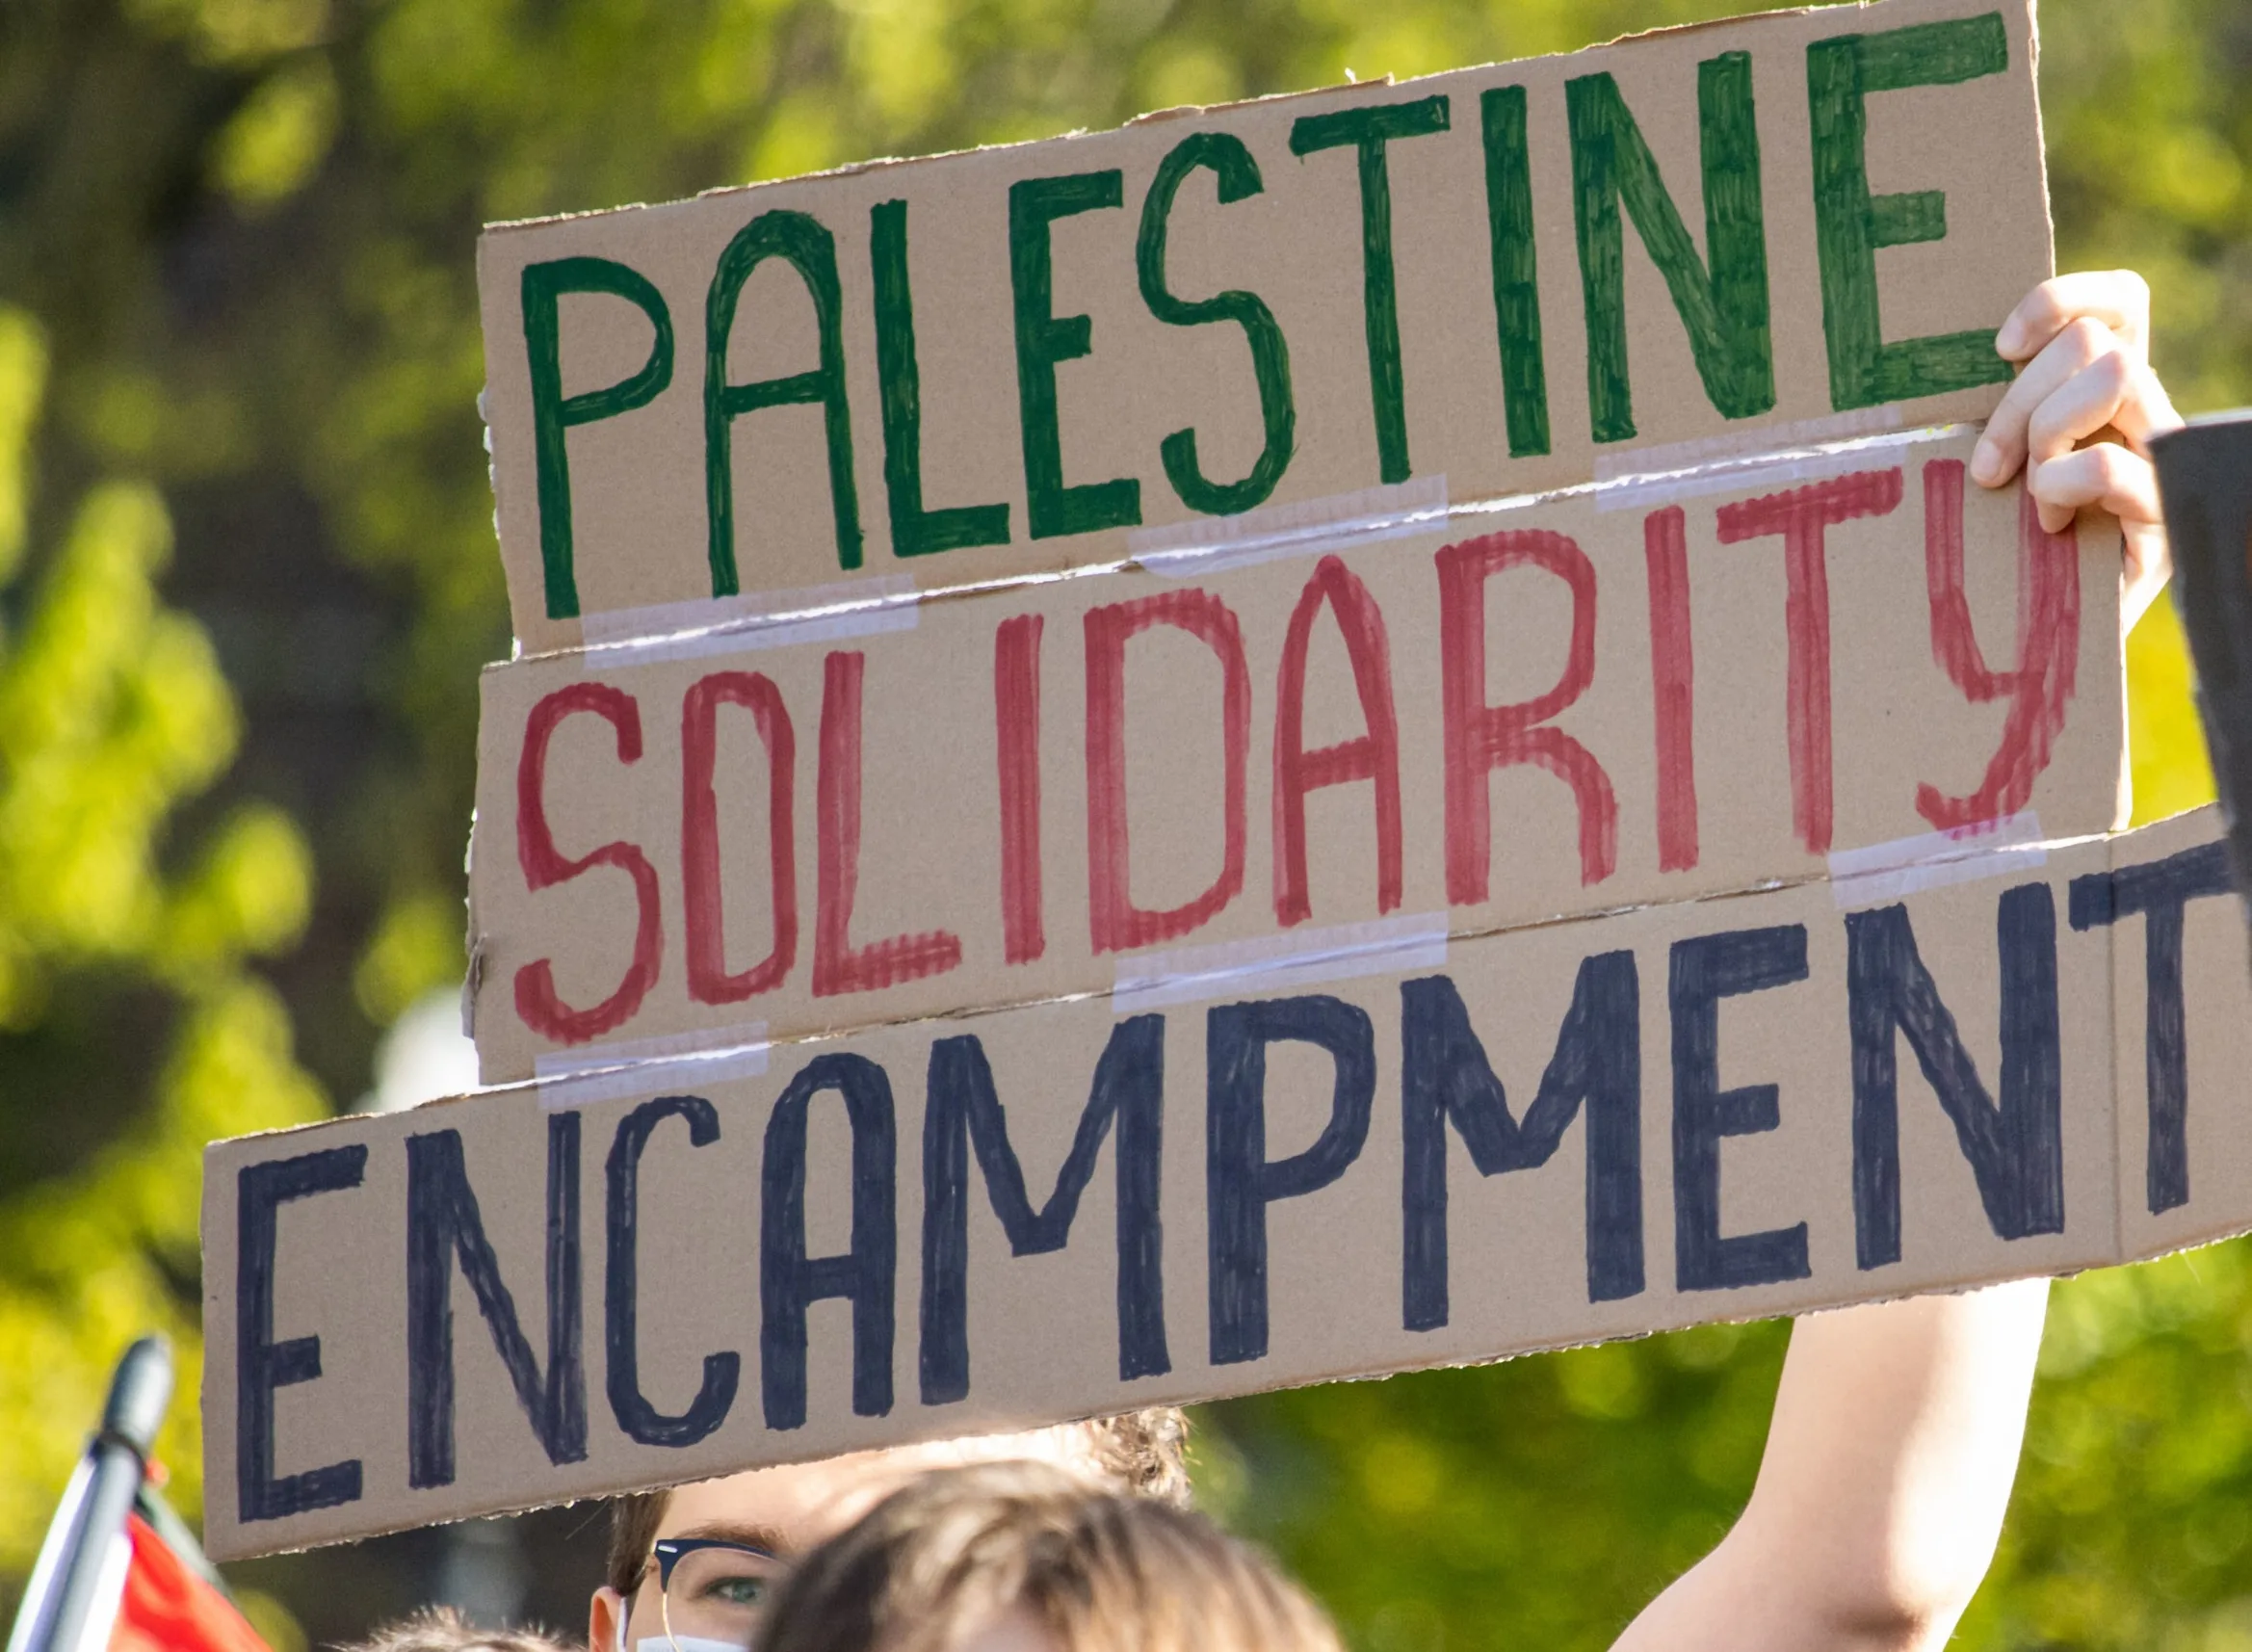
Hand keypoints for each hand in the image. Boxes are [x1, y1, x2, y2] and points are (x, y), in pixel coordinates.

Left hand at [1970, 271, 2183, 631]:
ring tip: (2026, 492)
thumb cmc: (2002, 554)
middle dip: (2022, 398)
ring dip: (2047, 431)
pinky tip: (2047, 524)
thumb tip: (1932, 374)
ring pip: (2117, 375)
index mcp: (2107, 397)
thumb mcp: (1995, 472)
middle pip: (2096, 341)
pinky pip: (2113, 460)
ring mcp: (2165, 462)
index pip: (2120, 302)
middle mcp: (2147, 417)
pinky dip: (2063, 484)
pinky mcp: (2167, 515)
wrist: (2043, 649)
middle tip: (1987, 467)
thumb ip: (1995, 417)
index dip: (2062, 301)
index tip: (1999, 348)